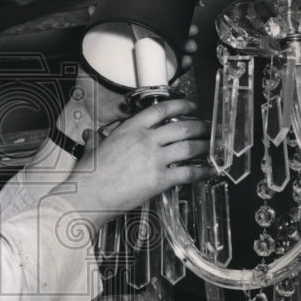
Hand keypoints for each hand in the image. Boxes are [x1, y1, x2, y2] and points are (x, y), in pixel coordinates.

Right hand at [60, 97, 213, 220]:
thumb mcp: (92, 147)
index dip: (180, 105)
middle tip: (207, 127)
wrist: (88, 195)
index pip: (161, 110)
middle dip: (199, 126)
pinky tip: (209, 171)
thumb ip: (97, 138)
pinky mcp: (160, 180)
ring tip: (211, 145)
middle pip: (182, 127)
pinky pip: (188, 173)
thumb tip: (91, 134)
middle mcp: (146, 140)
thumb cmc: (88, 175)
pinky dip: (202, 171)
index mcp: (130, 129)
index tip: (190, 106)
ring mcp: (154, 159)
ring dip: (204, 146)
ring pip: (189, 148)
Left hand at [63, 23, 200, 135]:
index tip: (187, 26)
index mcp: (136, 50)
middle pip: (172, 51)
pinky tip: (175, 80)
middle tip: (189, 43)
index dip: (176, 30)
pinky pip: (167, 89)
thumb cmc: (91, 79)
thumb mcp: (93, 49)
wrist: (90, 106)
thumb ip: (94, 27)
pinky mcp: (150, 94)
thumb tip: (92, 7)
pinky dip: (174, 84)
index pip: (161, 36)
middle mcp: (145, 63)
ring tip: (186, 59)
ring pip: (173, 68)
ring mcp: (149, 78)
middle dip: (185, 45)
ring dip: (184, 63)